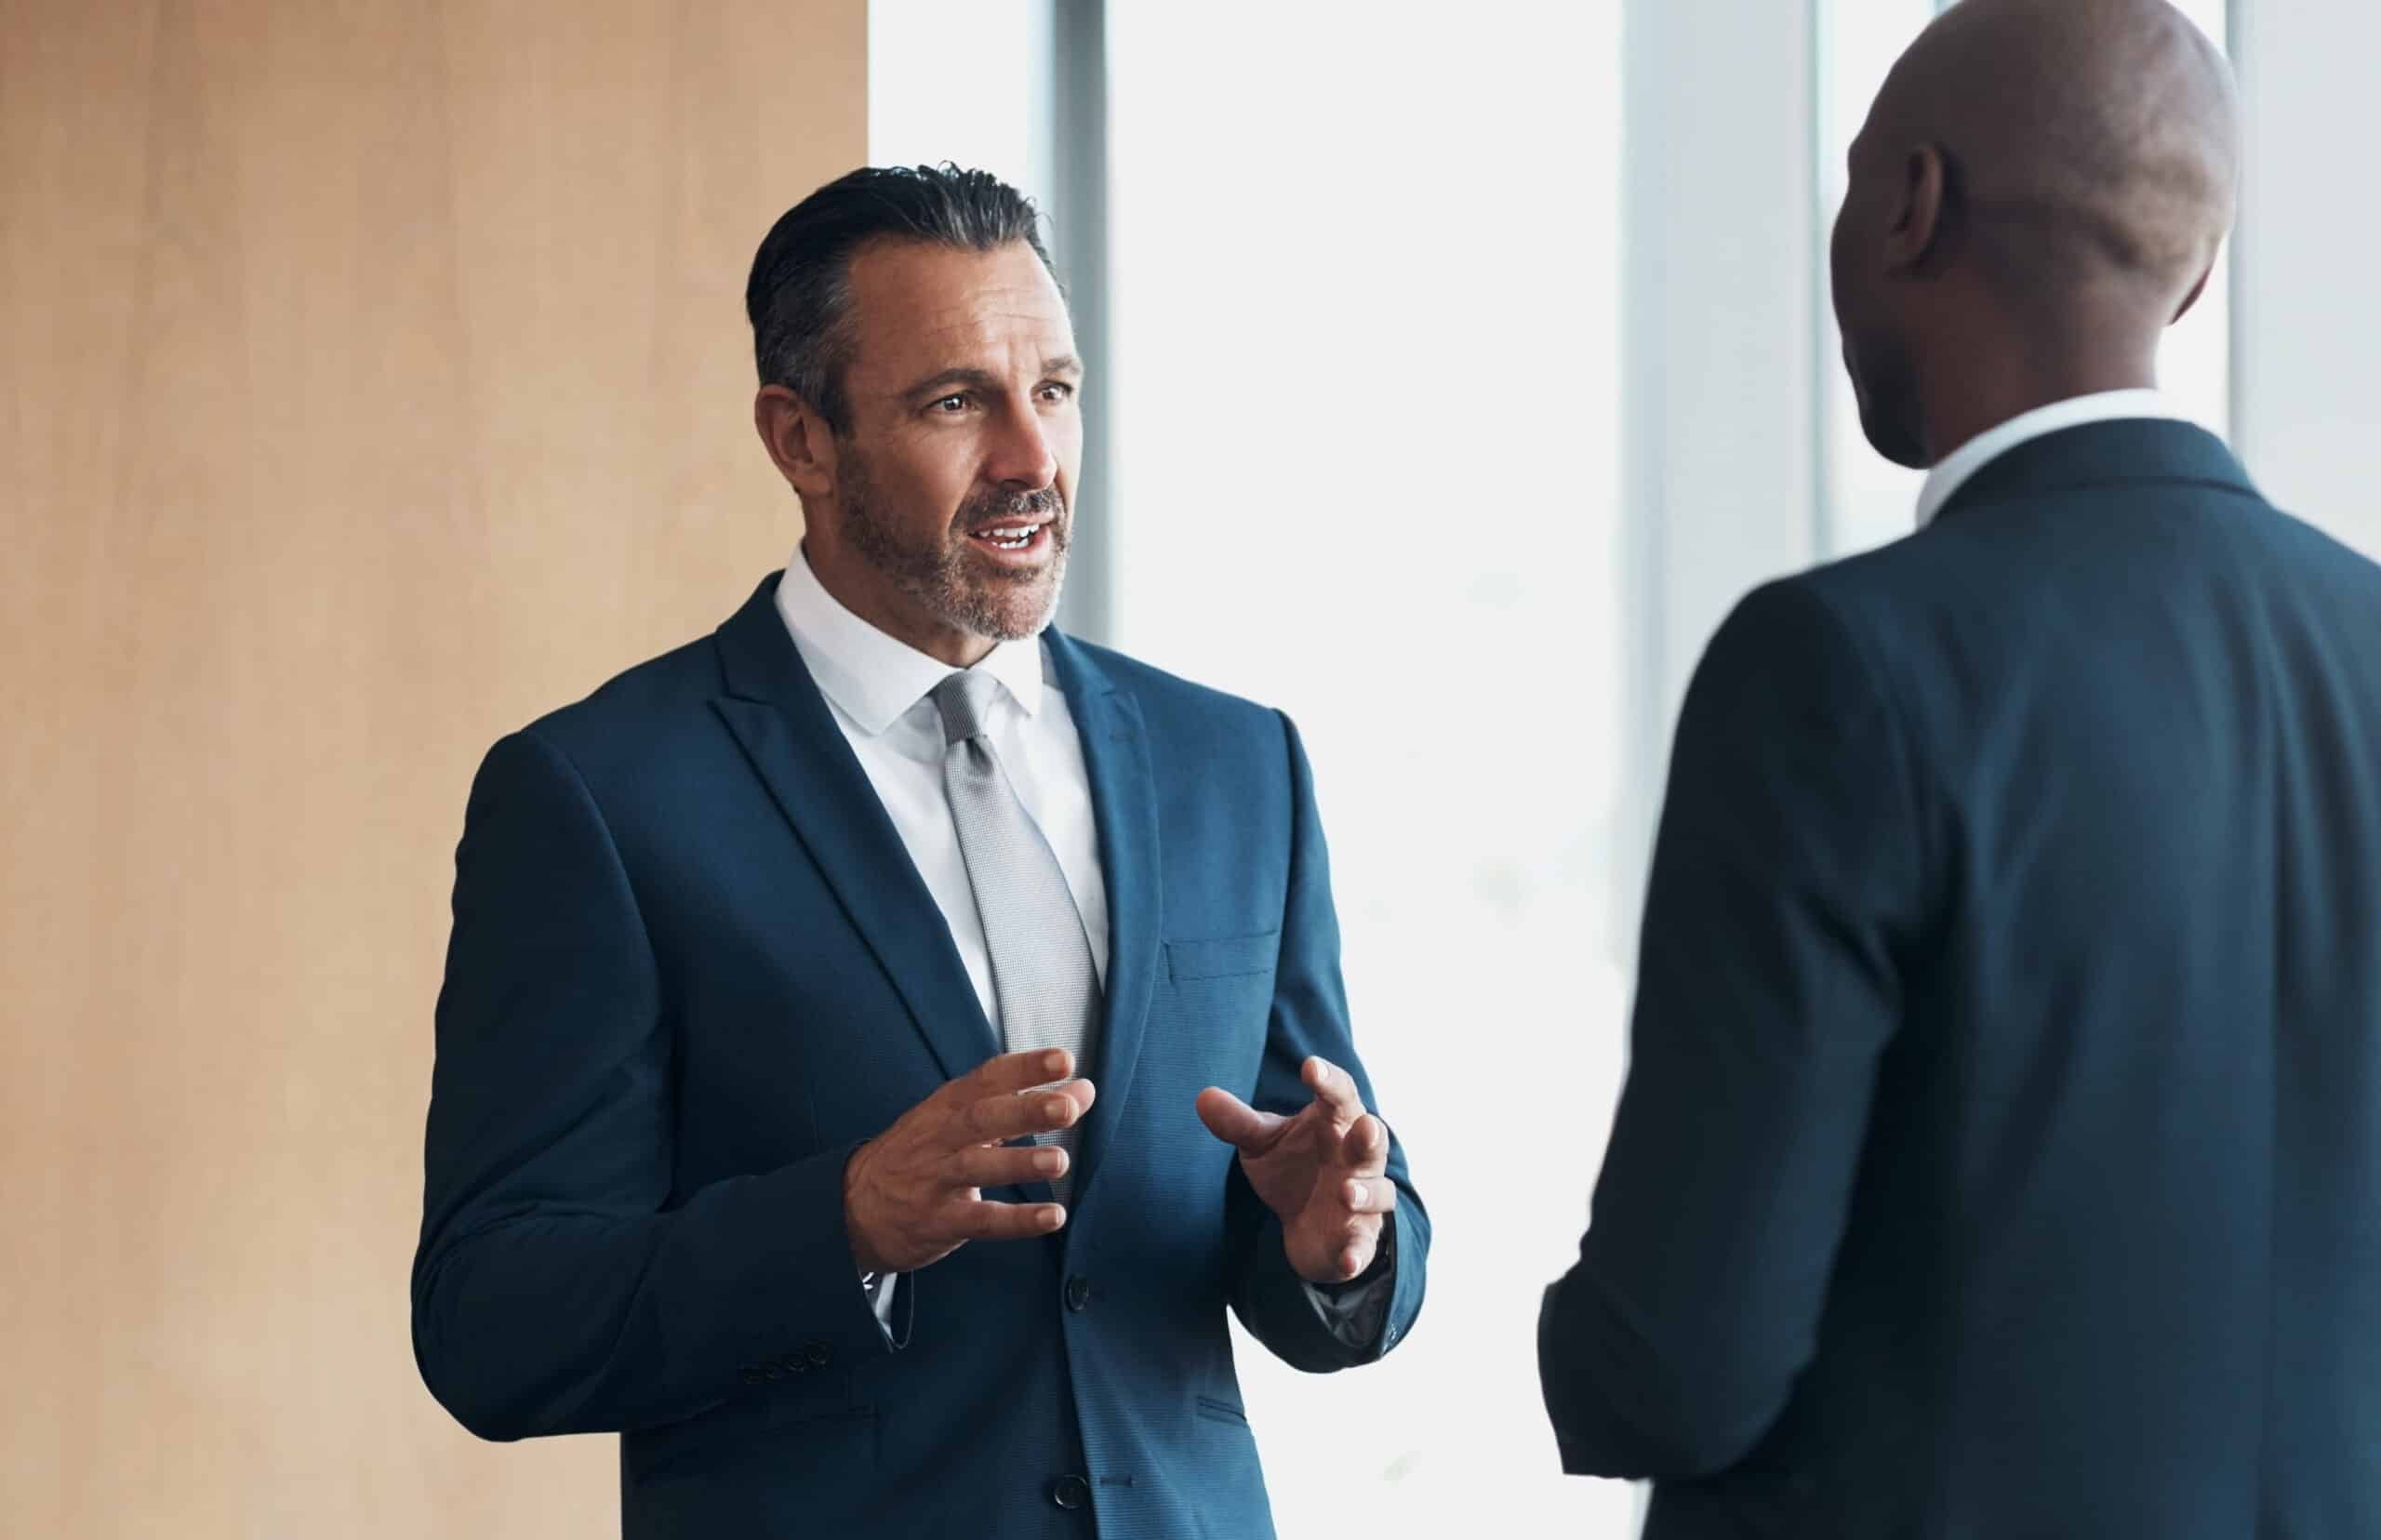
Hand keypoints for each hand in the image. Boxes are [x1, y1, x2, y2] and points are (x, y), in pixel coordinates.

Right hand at [843, 1048, 1095, 1274]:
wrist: (853, 1207)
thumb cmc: (922, 1155)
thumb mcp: (961, 1121)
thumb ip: (1022, 1104)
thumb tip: (1083, 1090)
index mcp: (948, 1106)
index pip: (987, 1079)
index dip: (1025, 1068)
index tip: (1064, 1061)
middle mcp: (941, 1137)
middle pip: (983, 1118)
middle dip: (1025, 1110)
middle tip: (1067, 1107)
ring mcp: (935, 1179)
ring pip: (978, 1168)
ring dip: (1020, 1163)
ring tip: (1059, 1161)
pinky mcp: (937, 1221)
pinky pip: (980, 1221)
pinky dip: (1017, 1220)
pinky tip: (1051, 1217)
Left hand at [1195, 1056, 1392, 1284]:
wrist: (1308, 1224)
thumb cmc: (1291, 1165)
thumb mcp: (1261, 1143)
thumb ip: (1238, 1123)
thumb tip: (1203, 1098)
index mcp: (1335, 1123)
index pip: (1339, 1094)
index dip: (1328, 1080)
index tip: (1310, 1066)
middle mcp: (1355, 1158)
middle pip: (1372, 1141)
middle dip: (1371, 1134)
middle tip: (1365, 1125)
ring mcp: (1363, 1199)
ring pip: (1378, 1191)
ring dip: (1366, 1193)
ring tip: (1346, 1193)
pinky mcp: (1358, 1237)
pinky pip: (1364, 1245)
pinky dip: (1359, 1253)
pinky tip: (1349, 1262)